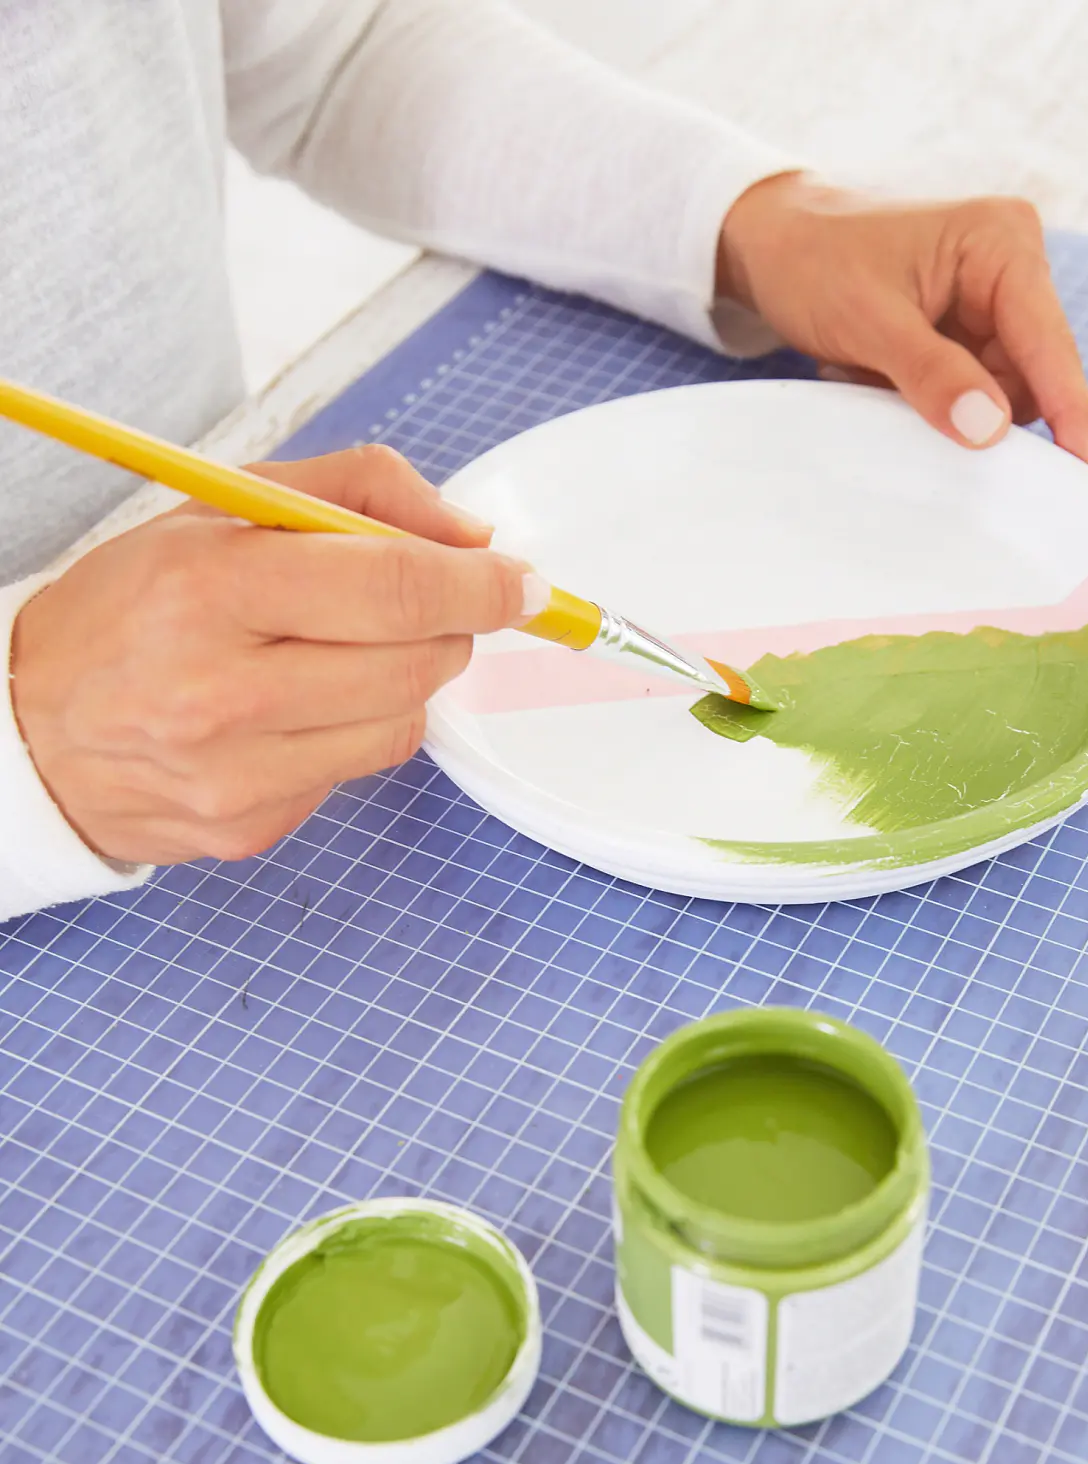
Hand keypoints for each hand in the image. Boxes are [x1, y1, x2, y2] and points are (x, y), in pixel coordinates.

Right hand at [11, 446, 539, 864]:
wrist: (29, 730)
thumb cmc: (128, 610)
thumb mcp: (220, 511)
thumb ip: (352, 493)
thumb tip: (468, 535)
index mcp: (211, 589)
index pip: (396, 587)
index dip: (481, 585)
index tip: (520, 582)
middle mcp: (221, 691)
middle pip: (416, 663)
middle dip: (446, 628)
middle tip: (422, 605)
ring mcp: (237, 774)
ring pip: (401, 725)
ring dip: (403, 682)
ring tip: (341, 653)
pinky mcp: (249, 828)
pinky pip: (355, 772)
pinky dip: (352, 731)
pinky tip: (294, 709)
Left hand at [717, 174, 1087, 472]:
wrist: (772, 245)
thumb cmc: (815, 262)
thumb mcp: (869, 321)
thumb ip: (932, 375)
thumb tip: (992, 430)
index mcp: (1002, 243)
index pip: (1049, 342)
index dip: (1070, 410)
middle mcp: (1010, 269)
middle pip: (1031, 375)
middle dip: (984, 411)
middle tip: (916, 418)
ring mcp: (990, 305)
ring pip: (999, 394)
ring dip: (946, 408)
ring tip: (878, 377)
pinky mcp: (965, 333)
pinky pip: (968, 394)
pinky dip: (929, 402)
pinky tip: (880, 378)